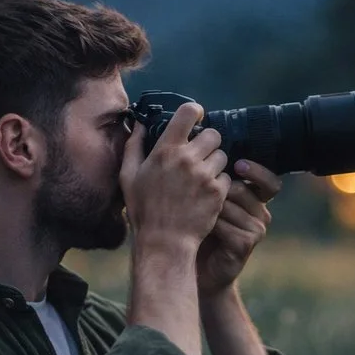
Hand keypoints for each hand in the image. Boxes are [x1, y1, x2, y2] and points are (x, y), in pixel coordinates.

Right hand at [120, 103, 230, 251]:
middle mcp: (187, 159)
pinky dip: (219, 185)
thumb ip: (133, 146)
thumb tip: (139, 124)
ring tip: (202, 178)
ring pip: (222, 156)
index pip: (188, 112)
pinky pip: (226, 178)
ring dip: (215, 164)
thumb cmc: (144, 210)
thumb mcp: (129, 177)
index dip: (195, 111)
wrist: (164, 242)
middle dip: (208, 143)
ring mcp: (204, 176)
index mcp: (165, 150)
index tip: (196, 118)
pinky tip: (206, 195)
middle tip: (200, 156)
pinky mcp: (217, 192)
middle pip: (213, 134)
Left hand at [196, 159, 280, 297]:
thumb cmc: (197, 228)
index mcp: (255, 198)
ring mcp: (257, 230)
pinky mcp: (246, 244)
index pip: (269, 180)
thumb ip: (213, 180)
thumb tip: (204, 149)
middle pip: (245, 190)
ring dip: (210, 208)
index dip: (257, 171)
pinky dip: (209, 224)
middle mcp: (261, 212)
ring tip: (195, 214)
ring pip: (231, 206)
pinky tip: (198, 228)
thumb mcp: (206, 201)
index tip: (238, 165)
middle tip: (199, 195)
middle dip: (219, 190)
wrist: (195, 267)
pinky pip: (225, 225)